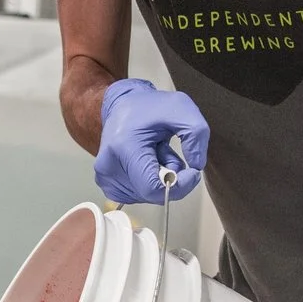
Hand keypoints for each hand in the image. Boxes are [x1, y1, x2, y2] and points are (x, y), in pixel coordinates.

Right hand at [95, 78, 208, 203]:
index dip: (180, 186)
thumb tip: (196, 166)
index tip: (192, 172)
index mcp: (124, 147)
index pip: (153, 188)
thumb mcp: (182, 109)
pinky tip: (147, 163)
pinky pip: (137, 196)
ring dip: (159, 180)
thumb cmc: (150, 106)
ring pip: (146, 197)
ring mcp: (105, 176)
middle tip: (169, 154)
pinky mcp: (106, 182)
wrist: (123, 104)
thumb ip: (197, 134)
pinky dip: (148, 183)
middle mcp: (109, 165)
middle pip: (151, 195)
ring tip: (156, 154)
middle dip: (171, 179)